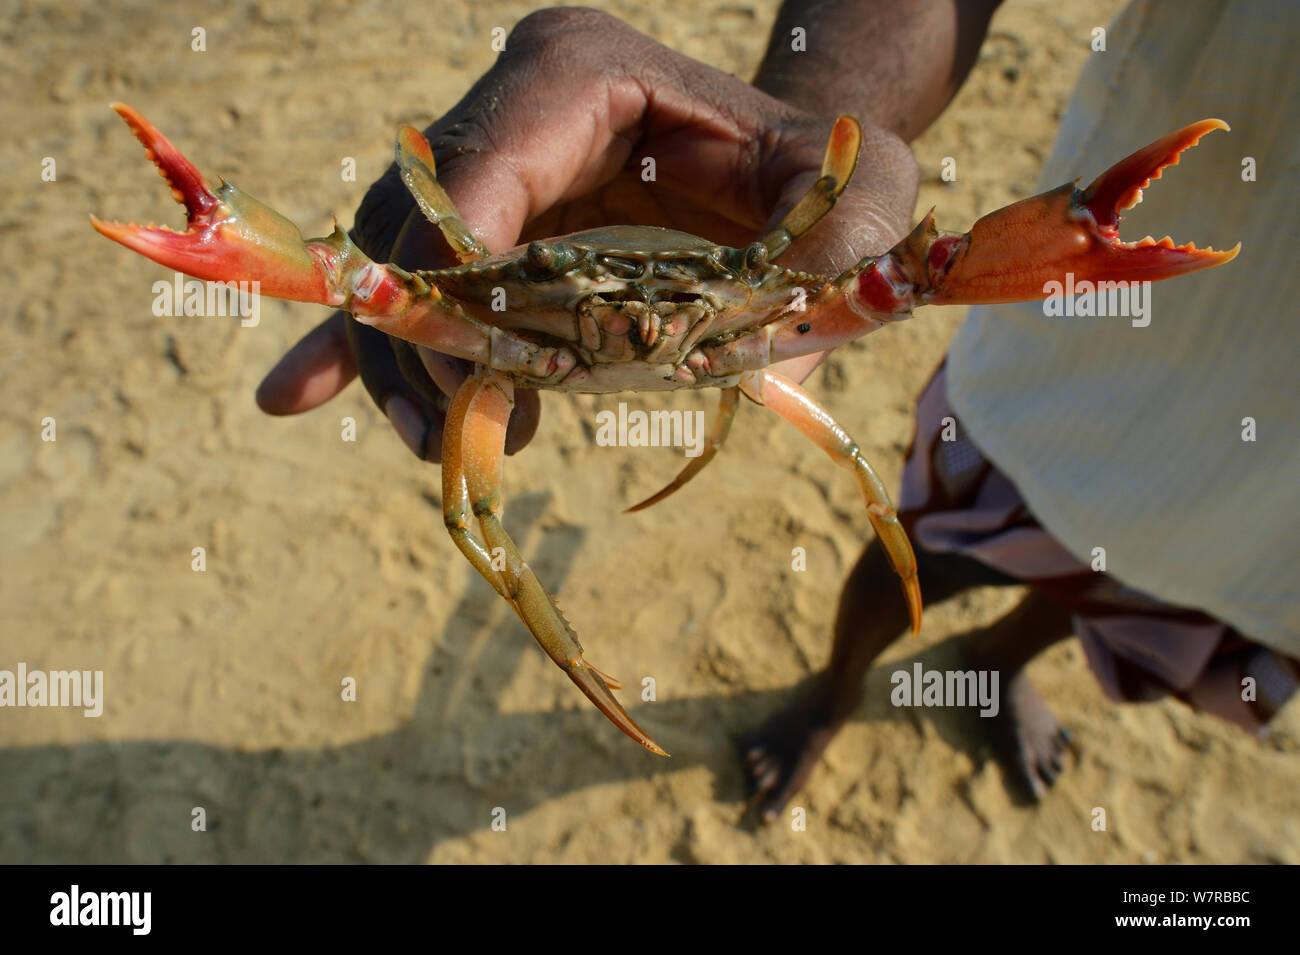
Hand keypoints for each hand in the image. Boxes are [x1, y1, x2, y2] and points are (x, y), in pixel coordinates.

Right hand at [254, 7, 918, 460]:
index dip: (455, 269)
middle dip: (421, 335)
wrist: (787, 174)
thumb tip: (783, 319)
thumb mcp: (865, 194)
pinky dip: (369, 341)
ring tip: (435, 443)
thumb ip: (843, 245)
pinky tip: (300, 394)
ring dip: (403, 358)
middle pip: (418, 221)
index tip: (462, 371)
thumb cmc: (825, 174)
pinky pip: (412, 281)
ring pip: (403, 260)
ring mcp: (490, 161)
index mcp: (580, 74)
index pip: (483, 165)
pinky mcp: (487, 222)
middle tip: (447, 435)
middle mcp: (513, 106)